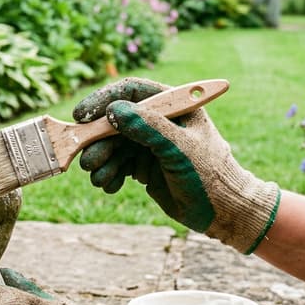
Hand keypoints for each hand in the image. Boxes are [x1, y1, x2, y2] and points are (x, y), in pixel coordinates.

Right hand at [73, 77, 279, 253]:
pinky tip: (111, 186)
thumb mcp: (179, 149)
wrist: (223, 212)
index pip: (132, 92)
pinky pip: (117, 164)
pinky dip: (109, 174)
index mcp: (173, 106)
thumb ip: (148, 128)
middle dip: (98, 140)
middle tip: (87, 161)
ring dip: (101, 161)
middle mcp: (158, 121)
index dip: (103, 100)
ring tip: (100, 179)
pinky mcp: (143, 165)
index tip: (81, 116)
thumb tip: (114, 111)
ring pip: (112, 145)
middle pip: (115, 121)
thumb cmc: (209, 176)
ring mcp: (149, 143)